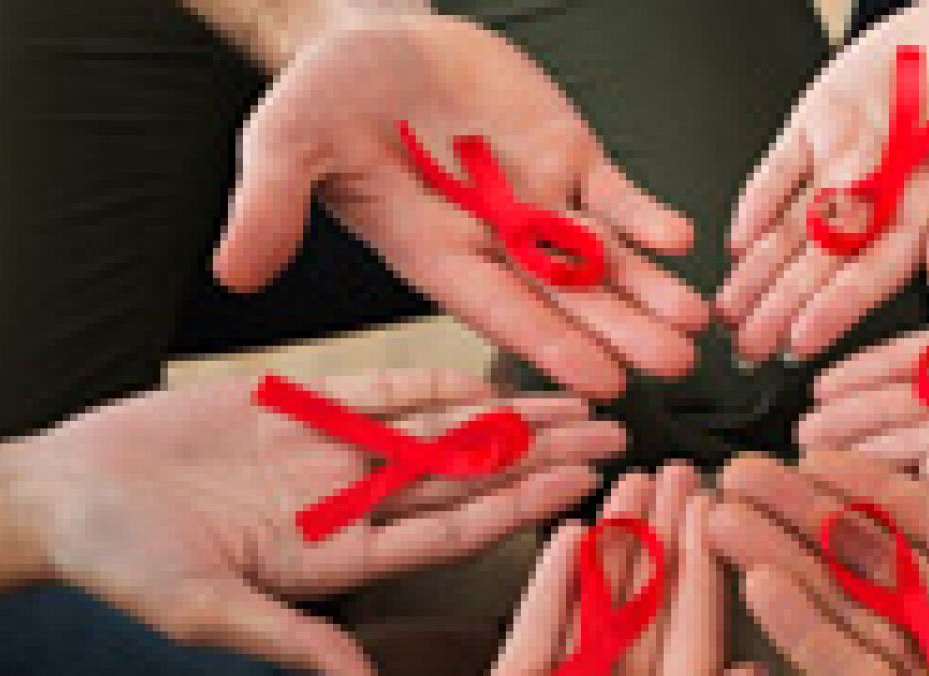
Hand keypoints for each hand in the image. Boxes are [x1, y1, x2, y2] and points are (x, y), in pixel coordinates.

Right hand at [7, 370, 623, 675]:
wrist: (67, 493)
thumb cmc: (124, 564)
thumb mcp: (207, 612)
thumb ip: (295, 642)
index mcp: (343, 557)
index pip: (454, 531)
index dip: (519, 510)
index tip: (582, 493)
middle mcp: (354, 504)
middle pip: (470, 478)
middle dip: (543, 458)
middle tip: (616, 439)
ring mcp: (334, 453)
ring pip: (444, 429)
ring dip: (513, 415)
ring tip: (582, 401)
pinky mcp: (304, 404)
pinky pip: (387, 389)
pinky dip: (441, 380)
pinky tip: (499, 374)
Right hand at [214, 11, 706, 398]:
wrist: (374, 42)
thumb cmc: (323, 101)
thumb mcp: (286, 141)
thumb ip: (270, 205)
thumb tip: (232, 273)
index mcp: (433, 255)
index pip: (498, 310)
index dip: (548, 342)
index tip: (599, 381)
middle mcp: (494, 243)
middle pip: (566, 298)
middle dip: (620, 330)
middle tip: (674, 366)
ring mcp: (539, 204)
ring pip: (603, 259)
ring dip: (649, 289)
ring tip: (696, 320)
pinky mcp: (569, 159)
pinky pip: (615, 195)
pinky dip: (645, 216)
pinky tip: (681, 239)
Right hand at [408, 465, 762, 675]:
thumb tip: (757, 673)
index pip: (703, 634)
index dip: (711, 567)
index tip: (721, 508)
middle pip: (653, 606)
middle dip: (667, 537)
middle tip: (679, 472)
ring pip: (598, 604)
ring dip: (615, 544)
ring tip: (629, 485)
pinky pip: (535, 629)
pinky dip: (551, 582)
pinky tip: (572, 535)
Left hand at [717, 0, 928, 361]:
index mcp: (924, 218)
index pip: (872, 274)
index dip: (837, 307)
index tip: (805, 338)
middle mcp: (875, 201)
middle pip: (820, 264)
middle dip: (782, 306)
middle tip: (749, 345)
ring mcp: (841, 166)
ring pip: (790, 229)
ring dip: (757, 271)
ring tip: (728, 311)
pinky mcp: (815, 126)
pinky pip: (778, 169)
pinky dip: (755, 201)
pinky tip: (737, 238)